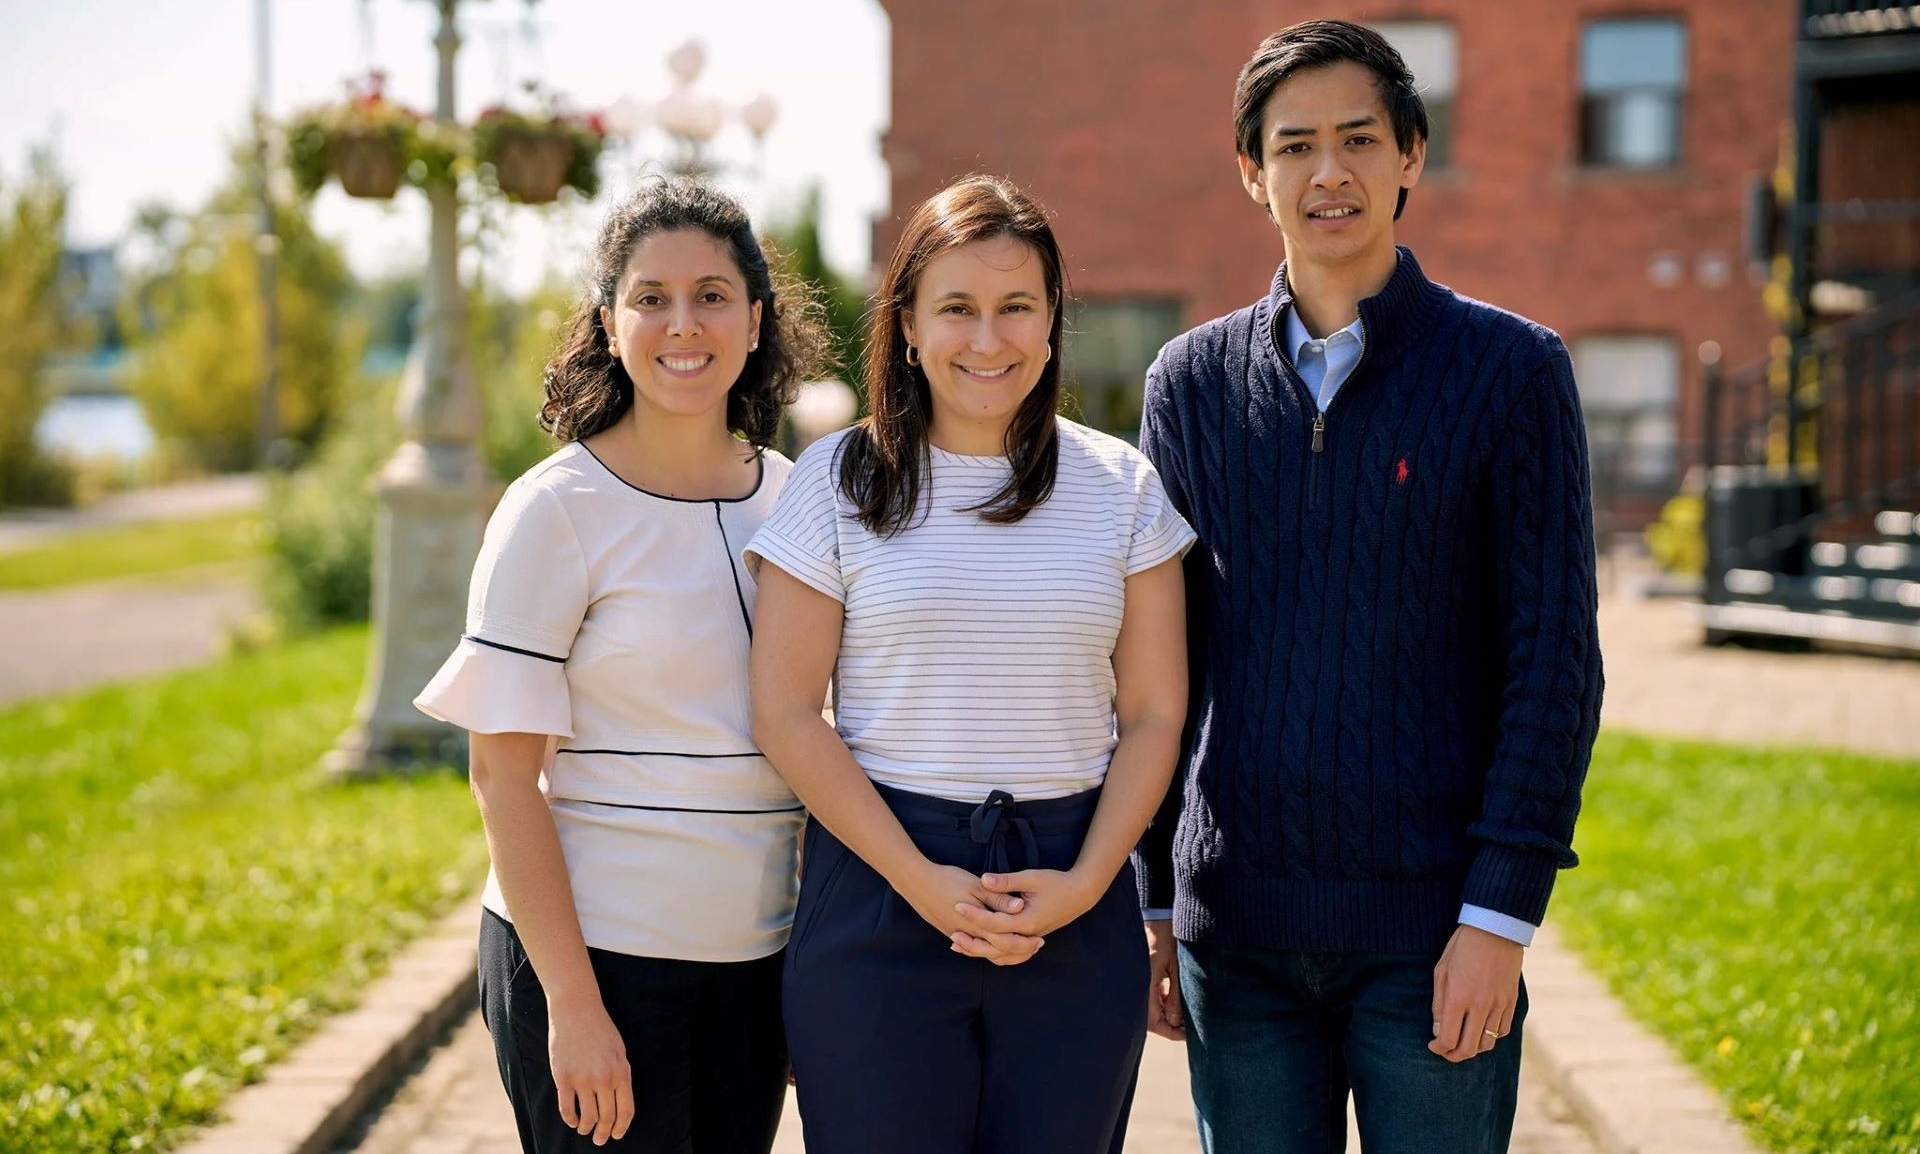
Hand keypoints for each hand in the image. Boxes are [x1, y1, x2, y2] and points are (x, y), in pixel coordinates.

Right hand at [547, 995, 633, 1144]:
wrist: (576, 1009)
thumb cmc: (600, 1029)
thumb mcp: (619, 1051)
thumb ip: (620, 1075)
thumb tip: (618, 1100)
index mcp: (621, 1072)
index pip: (626, 1111)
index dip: (621, 1127)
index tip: (616, 1135)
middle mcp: (603, 1079)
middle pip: (606, 1117)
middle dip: (603, 1133)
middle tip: (599, 1139)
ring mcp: (582, 1079)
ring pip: (587, 1117)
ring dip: (586, 1128)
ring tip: (585, 1129)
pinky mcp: (563, 1078)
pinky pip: (567, 1109)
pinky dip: (570, 1120)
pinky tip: (572, 1121)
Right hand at [895, 861, 1043, 964]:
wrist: (916, 882)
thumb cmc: (946, 879)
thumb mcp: (975, 885)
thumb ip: (997, 898)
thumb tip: (1019, 907)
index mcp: (977, 923)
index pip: (1006, 941)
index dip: (1024, 943)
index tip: (1040, 940)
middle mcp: (968, 934)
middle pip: (998, 951)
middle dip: (1019, 951)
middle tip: (1036, 946)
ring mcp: (957, 935)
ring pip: (985, 953)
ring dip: (1003, 952)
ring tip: (1020, 948)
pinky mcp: (950, 932)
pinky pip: (972, 948)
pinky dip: (986, 950)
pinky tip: (992, 946)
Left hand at [954, 867, 1104, 940]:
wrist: (1080, 894)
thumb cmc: (1056, 882)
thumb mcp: (1031, 877)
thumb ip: (1007, 881)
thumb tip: (984, 879)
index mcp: (1027, 921)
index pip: (995, 923)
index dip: (975, 915)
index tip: (957, 905)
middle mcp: (1028, 935)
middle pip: (995, 946)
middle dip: (972, 941)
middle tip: (951, 933)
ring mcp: (1029, 940)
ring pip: (1001, 954)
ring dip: (979, 951)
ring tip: (958, 945)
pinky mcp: (1030, 939)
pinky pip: (1009, 953)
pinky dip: (993, 953)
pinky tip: (979, 947)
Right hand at [1145, 917, 1184, 1041]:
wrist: (1157, 911)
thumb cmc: (1168, 936)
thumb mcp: (1177, 968)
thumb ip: (1176, 997)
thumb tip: (1175, 1022)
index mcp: (1143, 985)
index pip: (1154, 1023)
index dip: (1171, 1032)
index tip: (1188, 1035)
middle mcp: (1136, 985)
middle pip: (1150, 1019)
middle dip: (1170, 1024)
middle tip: (1189, 1026)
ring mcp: (1137, 979)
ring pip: (1150, 1008)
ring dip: (1166, 1012)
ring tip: (1186, 1010)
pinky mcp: (1141, 973)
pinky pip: (1149, 995)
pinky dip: (1162, 999)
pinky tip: (1173, 994)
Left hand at [1429, 924, 1523, 1062]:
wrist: (1495, 929)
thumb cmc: (1462, 947)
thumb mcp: (1441, 971)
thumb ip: (1439, 1004)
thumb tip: (1438, 1031)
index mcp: (1458, 998)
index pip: (1448, 1039)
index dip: (1438, 1048)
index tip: (1433, 1045)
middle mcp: (1480, 1006)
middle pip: (1469, 1049)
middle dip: (1454, 1056)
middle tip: (1446, 1052)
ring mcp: (1499, 1005)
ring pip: (1488, 1043)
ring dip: (1473, 1048)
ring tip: (1463, 1042)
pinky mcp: (1512, 1002)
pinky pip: (1502, 1030)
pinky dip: (1491, 1037)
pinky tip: (1482, 1030)